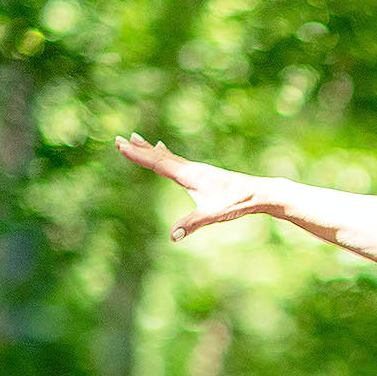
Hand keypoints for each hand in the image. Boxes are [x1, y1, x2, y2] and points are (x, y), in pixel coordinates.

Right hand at [114, 134, 269, 239]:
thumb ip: (191, 224)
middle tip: (119, 139)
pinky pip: (177, 159)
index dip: (137, 155)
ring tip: (136, 139)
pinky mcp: (202, 172)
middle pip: (158, 156)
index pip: (157, 163)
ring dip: (150, 148)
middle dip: (139, 149)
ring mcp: (196, 169)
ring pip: (167, 155)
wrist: (257, 193)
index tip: (120, 145)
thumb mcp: (212, 215)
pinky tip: (163, 150)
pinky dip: (165, 153)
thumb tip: (172, 236)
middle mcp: (190, 168)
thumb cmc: (235, 203)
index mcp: (188, 175)